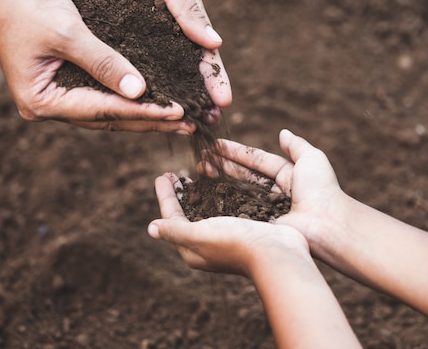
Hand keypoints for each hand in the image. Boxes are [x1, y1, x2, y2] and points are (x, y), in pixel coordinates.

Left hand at [26, 0, 231, 124]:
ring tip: (177, 125)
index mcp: (178, 14)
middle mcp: (157, 32)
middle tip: (208, 122)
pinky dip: (129, 92)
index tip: (223, 102)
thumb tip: (215, 44)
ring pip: (153, 79)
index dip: (214, 78)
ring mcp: (130, 40)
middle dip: (196, 98)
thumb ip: (186, 6)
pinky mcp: (103, 42)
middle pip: (181, 73)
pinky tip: (137, 111)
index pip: (202, 53)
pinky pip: (119, 71)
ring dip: (166, 102)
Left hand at [148, 172, 310, 275]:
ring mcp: (225, 238)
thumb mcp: (200, 235)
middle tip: (176, 174)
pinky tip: (219, 184)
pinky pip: (222, 209)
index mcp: (193, 249)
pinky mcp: (242, 230)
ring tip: (192, 176)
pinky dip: (217, 194)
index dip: (166, 196)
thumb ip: (175, 230)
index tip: (162, 175)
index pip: (171, 218)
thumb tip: (150, 229)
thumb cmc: (236, 243)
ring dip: (197, 193)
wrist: (278, 253)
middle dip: (180, 194)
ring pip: (205, 211)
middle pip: (187, 215)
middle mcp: (207, 245)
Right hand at [197, 129, 346, 251]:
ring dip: (219, 180)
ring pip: (237, 191)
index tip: (216, 145)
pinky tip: (207, 194)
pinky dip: (223, 202)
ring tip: (200, 170)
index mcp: (288, 175)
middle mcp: (275, 192)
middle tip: (201, 158)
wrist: (326, 224)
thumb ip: (297, 145)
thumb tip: (283, 133)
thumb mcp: (312, 159)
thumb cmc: (321, 189)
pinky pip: (239, 211)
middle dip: (223, 165)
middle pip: (243, 175)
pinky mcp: (260, 225)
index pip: (256, 160)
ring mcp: (266, 210)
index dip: (236, 152)